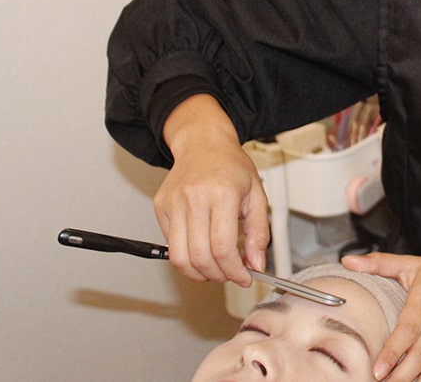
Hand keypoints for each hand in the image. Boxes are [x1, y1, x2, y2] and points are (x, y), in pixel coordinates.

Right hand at [156, 95, 269, 286]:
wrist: (203, 143)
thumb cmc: (231, 166)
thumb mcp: (257, 195)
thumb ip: (260, 233)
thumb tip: (257, 264)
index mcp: (222, 194)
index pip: (223, 248)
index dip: (234, 271)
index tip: (244, 277)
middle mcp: (194, 198)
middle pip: (200, 257)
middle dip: (218, 276)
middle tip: (230, 275)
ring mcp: (173, 203)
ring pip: (179, 258)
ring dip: (199, 274)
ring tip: (215, 269)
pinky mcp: (160, 206)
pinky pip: (170, 245)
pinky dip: (186, 257)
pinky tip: (201, 250)